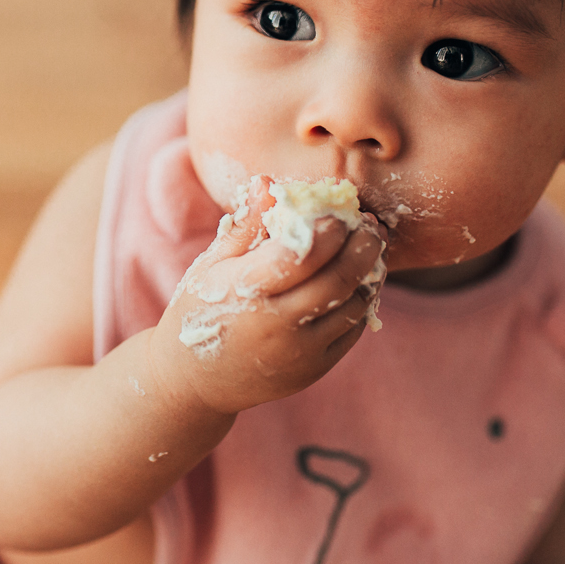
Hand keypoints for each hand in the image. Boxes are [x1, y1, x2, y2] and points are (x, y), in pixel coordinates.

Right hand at [148, 176, 386, 415]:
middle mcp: (277, 325)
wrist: (195, 380)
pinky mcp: (314, 370)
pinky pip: (352, 331)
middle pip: (338, 279)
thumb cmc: (201, 309)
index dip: (327, 229)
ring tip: (368, 248)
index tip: (339, 209)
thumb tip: (268, 183)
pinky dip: (361, 301)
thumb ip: (245, 227)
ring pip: (353, 306)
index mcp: (247, 291)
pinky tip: (358, 281)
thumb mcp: (211, 265)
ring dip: (369, 273)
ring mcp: (299, 352)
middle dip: (362, 245)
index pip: (301, 255)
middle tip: (369, 223)